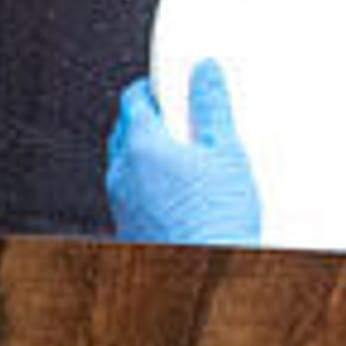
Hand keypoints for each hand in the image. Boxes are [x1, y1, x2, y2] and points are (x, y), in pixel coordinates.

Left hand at [107, 58, 261, 244]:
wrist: (205, 273)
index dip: (153, 85)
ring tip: (184, 155)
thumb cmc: (214, 221)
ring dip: (146, 149)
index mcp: (141, 144)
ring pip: (125, 160)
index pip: (134, 98)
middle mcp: (122, 171)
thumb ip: (212, 106)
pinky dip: (146, 180)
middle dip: (149, 116)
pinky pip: (129, 189)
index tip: (171, 83)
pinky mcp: (127, 223)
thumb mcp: (226, 152)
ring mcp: (120, 199)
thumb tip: (205, 71)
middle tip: (182, 116)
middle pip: (125, 127)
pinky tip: (177, 190)